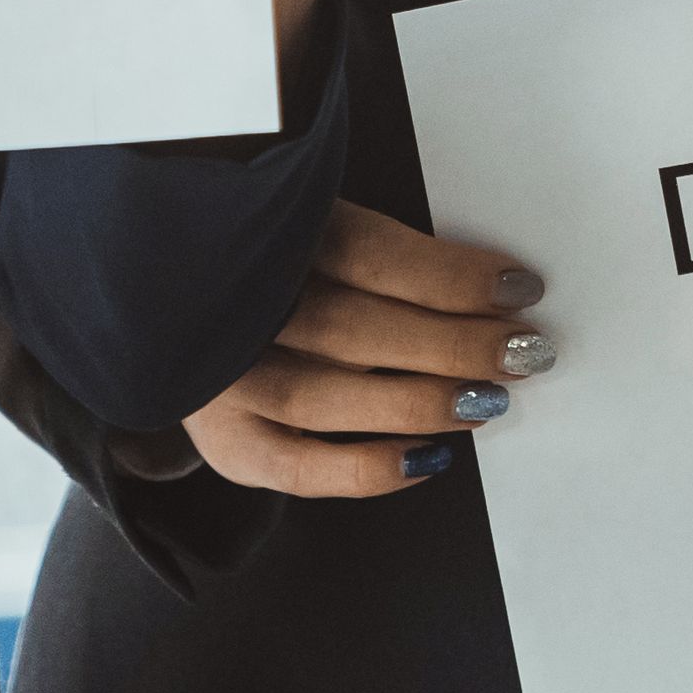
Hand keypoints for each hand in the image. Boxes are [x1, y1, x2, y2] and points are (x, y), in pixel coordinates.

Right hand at [174, 201, 551, 500]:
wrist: (168, 309)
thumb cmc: (264, 266)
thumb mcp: (299, 222)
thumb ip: (367, 244)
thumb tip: (486, 284)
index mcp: (255, 233)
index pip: (367, 252)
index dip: (449, 274)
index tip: (518, 286)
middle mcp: (234, 307)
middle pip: (356, 327)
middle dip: (454, 342)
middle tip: (523, 350)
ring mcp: (222, 381)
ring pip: (331, 396)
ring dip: (422, 401)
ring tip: (489, 399)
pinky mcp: (226, 443)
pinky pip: (301, 470)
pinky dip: (369, 470)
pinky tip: (427, 459)